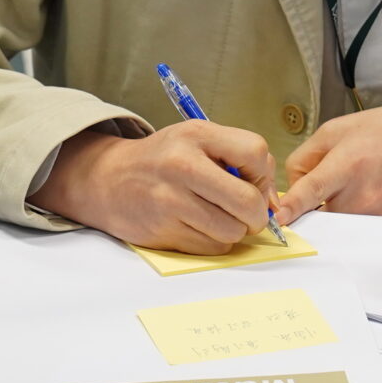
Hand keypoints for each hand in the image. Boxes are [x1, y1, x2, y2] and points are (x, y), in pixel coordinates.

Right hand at [29, 124, 278, 253]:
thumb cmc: (163, 160)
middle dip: (257, 214)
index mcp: (196, 135)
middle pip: (248, 201)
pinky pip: (212, 247)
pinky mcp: (164, 231)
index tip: (253, 182)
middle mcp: (183, 166)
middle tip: (248, 212)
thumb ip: (237, 158)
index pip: (256, 153)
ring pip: (232, 230)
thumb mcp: (197, 140)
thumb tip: (272, 201)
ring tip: (216, 215)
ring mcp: (171, 201)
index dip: (263, 174)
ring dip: (233, 229)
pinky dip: (213, 241)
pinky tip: (198, 225)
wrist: (109, 179)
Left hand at [276, 100, 381, 220]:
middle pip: (321, 218)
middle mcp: (363, 195)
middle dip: (315, 208)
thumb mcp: (336, 130)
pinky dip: (357, 216)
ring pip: (339, 227)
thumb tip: (291, 189)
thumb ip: (304, 159)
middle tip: (328, 188)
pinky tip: (371, 192)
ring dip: (336, 213)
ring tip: (355, 186)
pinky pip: (361, 229)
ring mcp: (379, 214)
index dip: (292, 208)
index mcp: (346, 165)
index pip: (311, 192)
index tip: (277, 220)